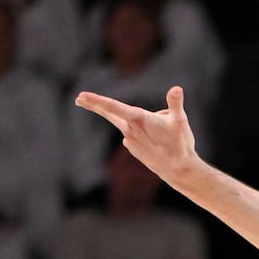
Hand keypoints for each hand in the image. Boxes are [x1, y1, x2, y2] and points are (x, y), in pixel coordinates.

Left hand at [75, 87, 200, 185]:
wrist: (177, 169)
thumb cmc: (179, 144)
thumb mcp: (180, 120)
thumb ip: (175, 103)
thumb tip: (176, 88)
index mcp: (138, 119)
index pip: (113, 107)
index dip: (97, 100)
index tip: (82, 96)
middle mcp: (129, 130)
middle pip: (110, 114)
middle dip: (94, 105)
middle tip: (79, 99)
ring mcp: (129, 140)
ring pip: (134, 123)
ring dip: (145, 123)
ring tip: (166, 135)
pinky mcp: (132, 148)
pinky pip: (137, 134)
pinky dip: (146, 134)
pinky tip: (158, 143)